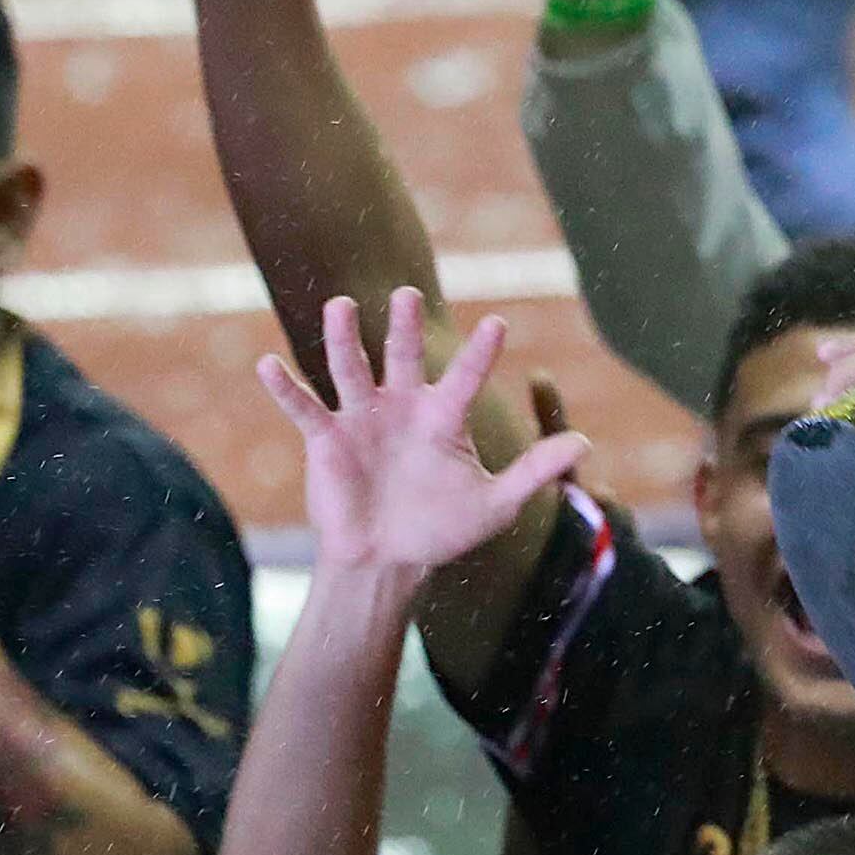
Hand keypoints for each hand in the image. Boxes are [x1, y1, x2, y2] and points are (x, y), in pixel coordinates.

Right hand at [257, 289, 589, 582]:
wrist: (387, 560)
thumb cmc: (442, 529)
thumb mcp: (496, 503)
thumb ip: (536, 471)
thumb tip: (587, 443)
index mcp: (443, 417)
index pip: (466, 377)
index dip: (481, 354)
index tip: (498, 323)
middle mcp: (401, 406)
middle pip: (404, 357)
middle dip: (405, 327)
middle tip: (409, 294)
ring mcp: (362, 418)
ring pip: (350, 368)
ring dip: (344, 339)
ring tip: (342, 306)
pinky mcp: (326, 439)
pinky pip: (304, 407)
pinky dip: (285, 388)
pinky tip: (268, 365)